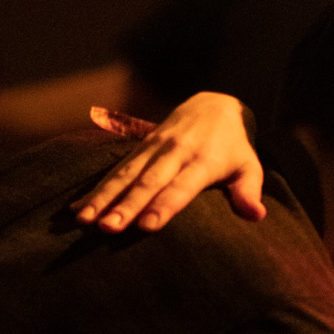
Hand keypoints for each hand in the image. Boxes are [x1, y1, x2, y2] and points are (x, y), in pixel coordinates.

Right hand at [72, 91, 265, 231]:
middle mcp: (175, 153)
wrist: (215, 105)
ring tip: (84, 220)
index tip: (145, 226)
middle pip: (147, 182)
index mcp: (202, 161)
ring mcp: (154, 148)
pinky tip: (77, 207)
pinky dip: (97, 187)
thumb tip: (256, 216)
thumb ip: (248, 192)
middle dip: (125, 205)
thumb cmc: (234, 148)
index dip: (163, 207)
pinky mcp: (141, 147)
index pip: (180, 188)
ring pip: (125, 174)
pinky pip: (116, 168)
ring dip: (103, 197)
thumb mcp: (249, 166)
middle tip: (107, 227)